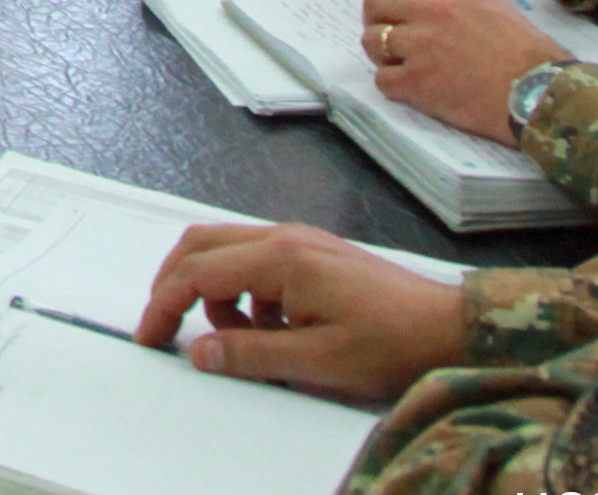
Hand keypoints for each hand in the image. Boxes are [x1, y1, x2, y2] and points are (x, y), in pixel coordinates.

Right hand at [138, 223, 473, 404]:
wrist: (449, 328)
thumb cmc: (390, 344)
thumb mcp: (317, 361)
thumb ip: (251, 355)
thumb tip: (198, 352)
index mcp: (281, 258)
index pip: (198, 272)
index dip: (164, 305)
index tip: (149, 339)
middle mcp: (284, 237)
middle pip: (201, 245)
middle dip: (175, 286)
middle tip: (168, 328)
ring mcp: (299, 241)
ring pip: (227, 252)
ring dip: (216, 295)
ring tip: (247, 341)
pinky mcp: (312, 254)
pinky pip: (256, 264)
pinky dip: (245, 295)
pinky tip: (276, 330)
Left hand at [360, 0, 571, 145]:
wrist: (539, 91)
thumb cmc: (529, 54)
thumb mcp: (494, 7)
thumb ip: (456, 1)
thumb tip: (425, 7)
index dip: (398, 0)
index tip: (402, 15)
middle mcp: (433, 10)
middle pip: (376, 2)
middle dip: (376, 20)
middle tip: (388, 38)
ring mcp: (421, 45)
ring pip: (372, 40)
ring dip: (382, 54)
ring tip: (401, 65)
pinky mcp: (417, 81)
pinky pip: (382, 79)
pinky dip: (393, 86)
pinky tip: (412, 90)